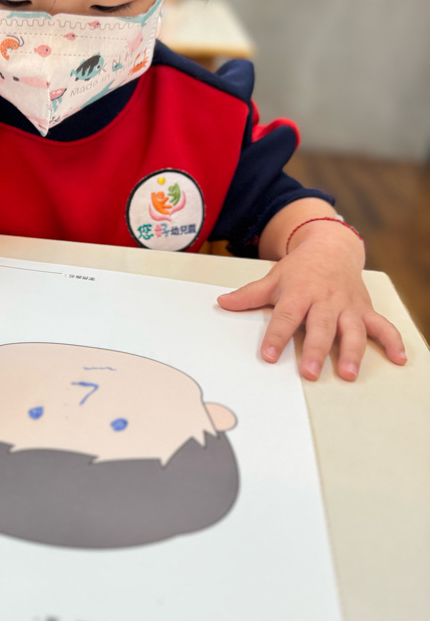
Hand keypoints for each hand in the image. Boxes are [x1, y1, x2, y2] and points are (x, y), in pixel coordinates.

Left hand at [217, 227, 405, 380]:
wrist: (332, 246)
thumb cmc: (301, 268)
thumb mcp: (273, 278)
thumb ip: (249, 295)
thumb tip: (222, 302)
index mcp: (300, 293)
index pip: (286, 317)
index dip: (277, 336)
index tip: (268, 356)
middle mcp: (325, 300)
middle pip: (321, 327)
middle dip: (317, 351)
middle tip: (310, 373)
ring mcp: (347, 306)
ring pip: (352, 330)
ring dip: (352, 352)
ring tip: (349, 373)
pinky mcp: (364, 310)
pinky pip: (382, 326)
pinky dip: (393, 341)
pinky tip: (399, 359)